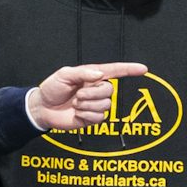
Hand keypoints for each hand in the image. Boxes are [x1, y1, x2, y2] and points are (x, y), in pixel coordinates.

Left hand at [26, 62, 147, 130]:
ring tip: (76, 104)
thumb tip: (99, 74)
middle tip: (77, 96)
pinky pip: (99, 118)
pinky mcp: (92, 118)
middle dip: (93, 94)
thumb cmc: (52, 89)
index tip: (143, 69)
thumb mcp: (64, 75)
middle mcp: (96, 89)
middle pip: (110, 90)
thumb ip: (82, 72)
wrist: (43, 108)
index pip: (115, 71)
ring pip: (105, 105)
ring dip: (88, 105)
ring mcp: (95, 104)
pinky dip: (87, 116)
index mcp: (92, 75)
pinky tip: (78, 114)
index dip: (129, 69)